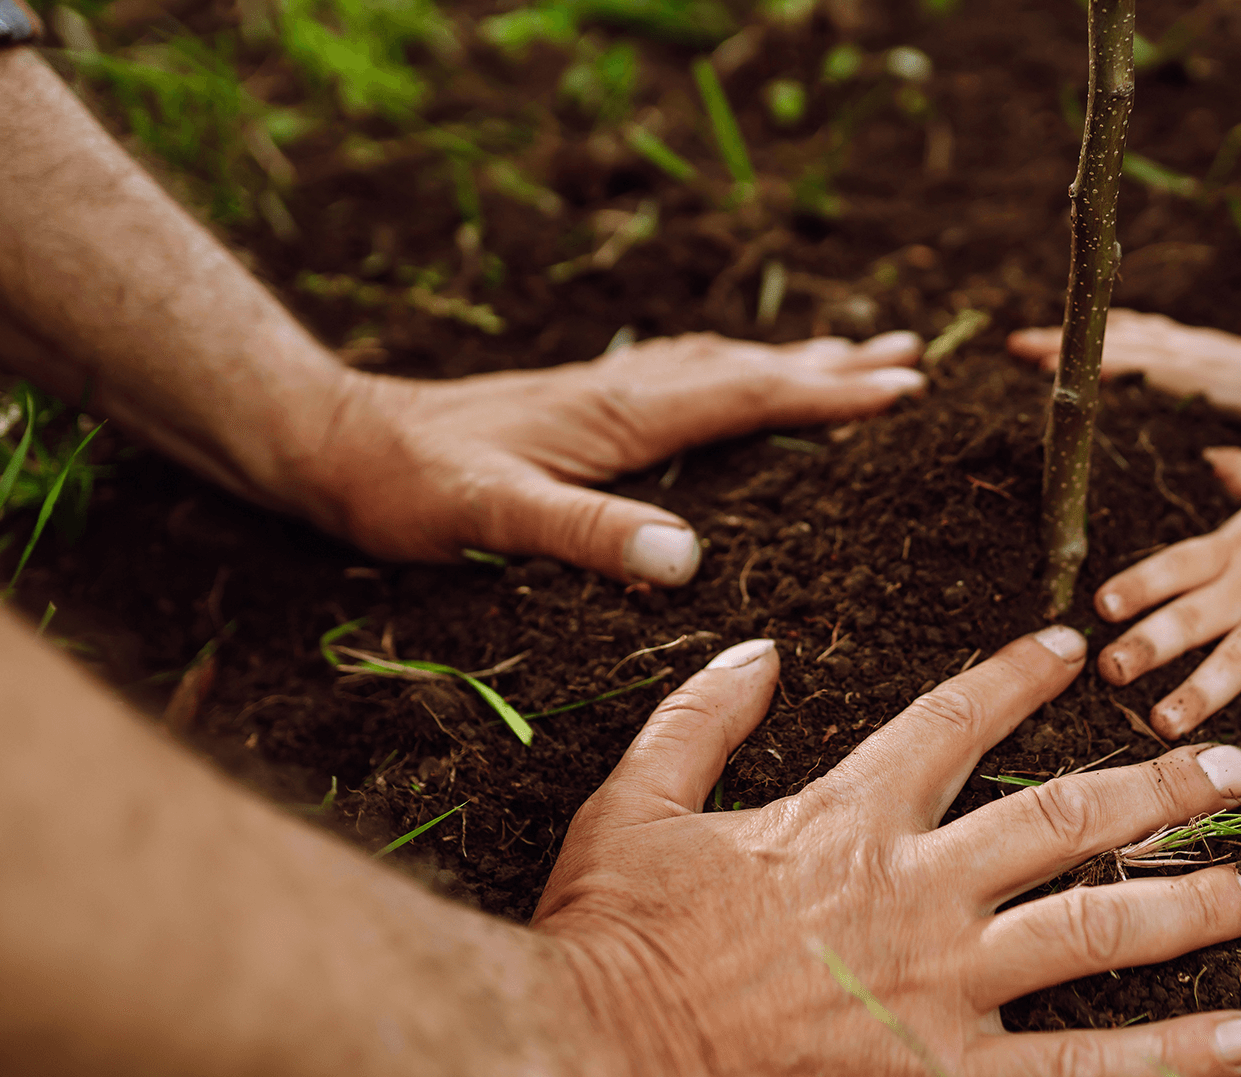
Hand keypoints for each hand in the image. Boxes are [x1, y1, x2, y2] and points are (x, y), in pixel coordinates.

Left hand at [301, 332, 926, 585]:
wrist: (328, 444)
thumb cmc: (405, 489)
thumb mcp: (494, 518)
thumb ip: (589, 534)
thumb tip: (689, 558)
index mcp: (623, 417)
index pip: (750, 396)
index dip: (829, 395)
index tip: (905, 389)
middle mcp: (622, 393)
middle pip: (750, 367)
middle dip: (834, 365)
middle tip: (913, 355)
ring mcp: (600, 396)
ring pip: (719, 366)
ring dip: (789, 361)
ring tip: (848, 354)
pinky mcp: (577, 409)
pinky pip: (683, 377)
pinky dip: (732, 371)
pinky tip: (729, 379)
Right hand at [532, 627, 1240, 1076]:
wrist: (592, 1064)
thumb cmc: (610, 940)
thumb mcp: (632, 804)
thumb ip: (702, 719)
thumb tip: (758, 651)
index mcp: (846, 816)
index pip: (954, 722)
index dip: (1019, 679)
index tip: (1073, 649)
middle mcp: (918, 888)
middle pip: (1065, 818)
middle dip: (1158, 785)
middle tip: (1235, 769)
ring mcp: (945, 987)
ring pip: (1099, 928)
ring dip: (1196, 901)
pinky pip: (1086, 1070)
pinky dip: (1172, 1053)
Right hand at [1008, 310, 1240, 470]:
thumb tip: (1231, 467)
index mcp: (1198, 373)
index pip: (1140, 364)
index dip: (1099, 363)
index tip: (1057, 365)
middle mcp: (1181, 350)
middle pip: (1115, 341)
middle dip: (1066, 344)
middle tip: (1017, 348)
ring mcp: (1176, 340)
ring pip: (1115, 330)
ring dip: (1068, 333)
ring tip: (1020, 342)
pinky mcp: (1172, 338)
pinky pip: (1129, 325)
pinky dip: (1092, 327)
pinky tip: (1059, 333)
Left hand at [1095, 447, 1240, 739]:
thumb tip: (1212, 450)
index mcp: (1231, 554)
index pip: (1175, 566)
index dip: (1138, 584)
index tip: (1100, 607)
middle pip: (1192, 617)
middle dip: (1149, 644)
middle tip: (1109, 669)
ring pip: (1234, 662)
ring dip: (1198, 694)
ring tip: (1162, 724)